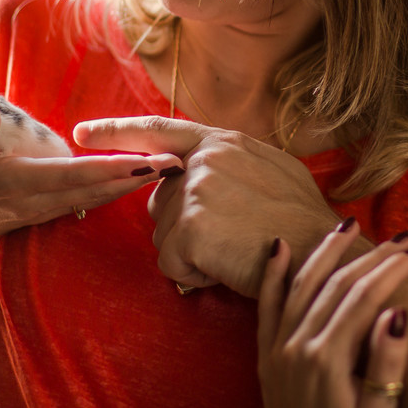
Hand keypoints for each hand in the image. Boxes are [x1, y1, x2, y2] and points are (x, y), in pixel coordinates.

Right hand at [0, 104, 176, 253]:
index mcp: (15, 184)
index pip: (72, 177)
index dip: (110, 170)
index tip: (143, 162)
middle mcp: (35, 201)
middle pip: (95, 190)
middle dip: (137, 178)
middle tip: (178, 164)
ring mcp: (42, 210)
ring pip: (95, 199)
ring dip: (132, 186)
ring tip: (169, 171)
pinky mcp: (44, 212)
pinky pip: (86, 203)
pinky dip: (113, 193)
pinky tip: (137, 184)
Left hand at [74, 116, 342, 297]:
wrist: (324, 252)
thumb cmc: (305, 223)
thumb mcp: (273, 173)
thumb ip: (230, 165)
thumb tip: (194, 175)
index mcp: (226, 141)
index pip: (161, 131)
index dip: (118, 131)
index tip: (83, 132)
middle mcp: (207, 158)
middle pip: (161, 201)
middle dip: (184, 229)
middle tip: (231, 239)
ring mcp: (198, 189)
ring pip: (165, 236)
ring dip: (193, 256)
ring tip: (236, 252)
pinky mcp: (193, 225)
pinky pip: (171, 263)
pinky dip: (195, 276)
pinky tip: (228, 268)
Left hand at [258, 222, 407, 407]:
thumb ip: (387, 364)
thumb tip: (398, 313)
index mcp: (326, 360)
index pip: (362, 297)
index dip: (391, 270)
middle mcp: (296, 347)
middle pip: (335, 285)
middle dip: (370, 256)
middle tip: (401, 236)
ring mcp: (277, 351)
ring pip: (300, 285)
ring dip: (325, 251)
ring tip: (348, 223)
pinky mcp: (267, 358)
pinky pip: (266, 306)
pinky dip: (273, 274)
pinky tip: (279, 247)